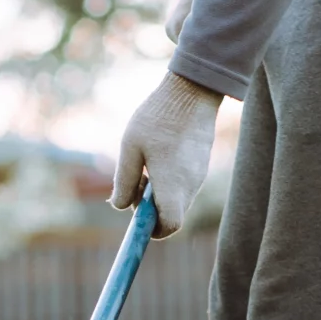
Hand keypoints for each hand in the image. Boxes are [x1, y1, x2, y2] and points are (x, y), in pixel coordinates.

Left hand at [113, 70, 221, 238]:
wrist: (192, 90)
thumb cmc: (157, 117)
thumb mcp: (130, 148)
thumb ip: (123, 181)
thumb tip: (118, 205)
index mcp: (172, 186)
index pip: (169, 226)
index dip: (152, 229)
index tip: (137, 216)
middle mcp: (190, 186)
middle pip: (171, 213)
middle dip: (151, 207)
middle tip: (137, 180)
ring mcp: (199, 175)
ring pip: (177, 197)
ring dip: (159, 190)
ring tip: (148, 161)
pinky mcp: (201, 163)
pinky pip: (184, 182)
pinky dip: (170, 178)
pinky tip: (161, 152)